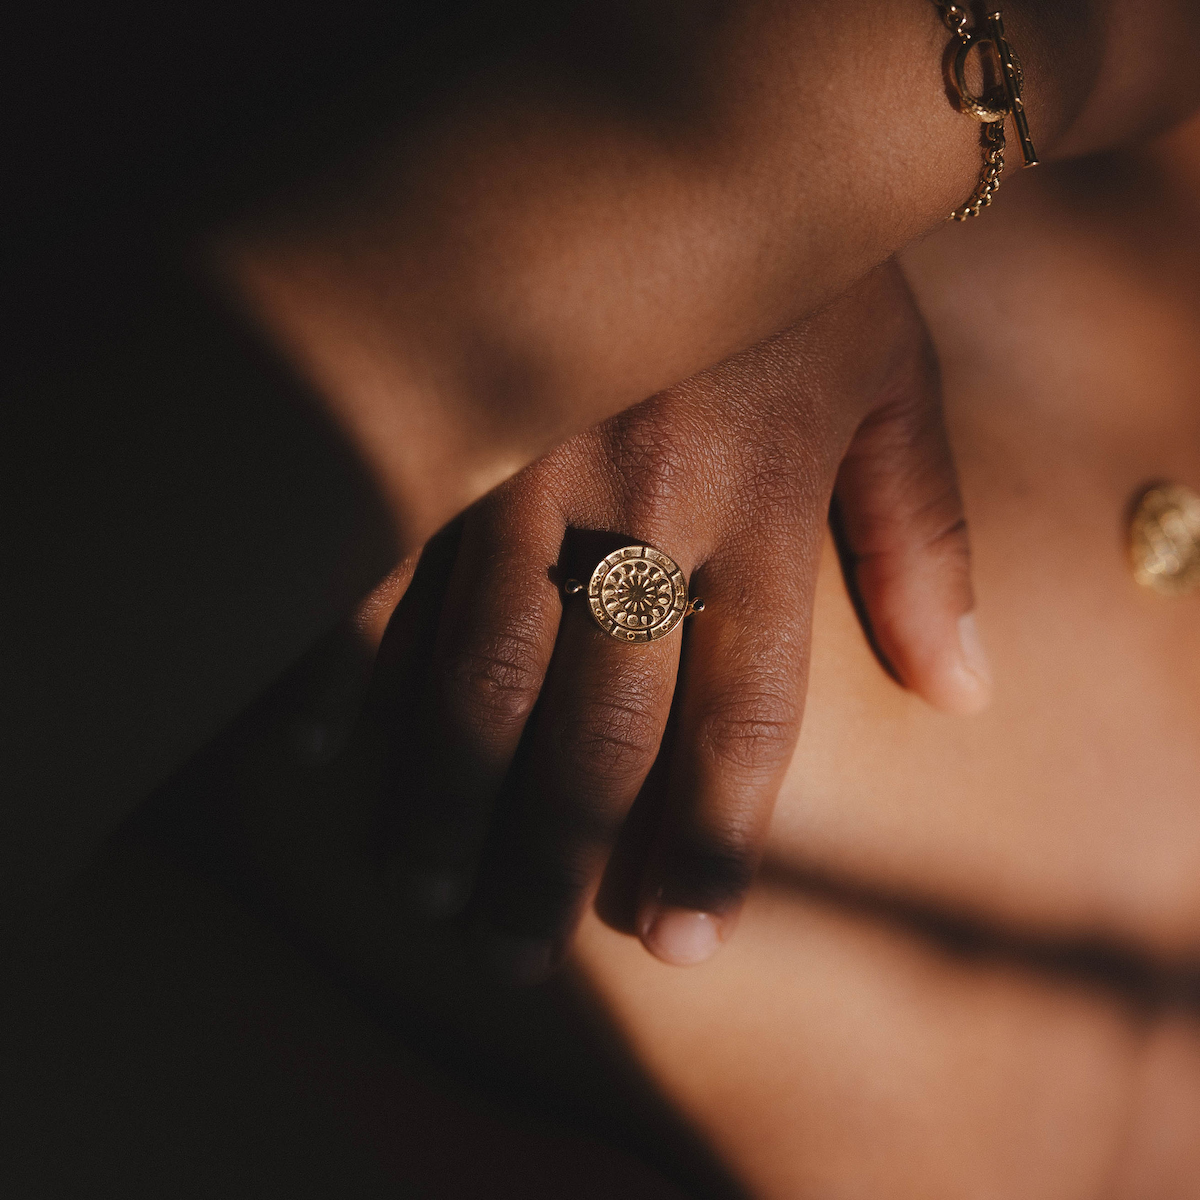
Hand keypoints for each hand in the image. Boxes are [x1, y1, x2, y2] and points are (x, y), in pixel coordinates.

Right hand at [371, 260, 988, 981]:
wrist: (710, 102)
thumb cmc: (809, 264)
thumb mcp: (894, 389)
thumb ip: (922, 547)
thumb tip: (964, 697)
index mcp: (763, 508)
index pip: (742, 724)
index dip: (711, 845)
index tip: (679, 938)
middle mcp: (645, 508)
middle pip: (598, 731)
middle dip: (557, 856)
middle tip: (518, 950)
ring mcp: (530, 464)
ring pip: (477, 675)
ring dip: (449, 802)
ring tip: (430, 892)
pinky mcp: (445, 416)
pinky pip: (377, 564)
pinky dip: (342, 667)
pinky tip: (318, 756)